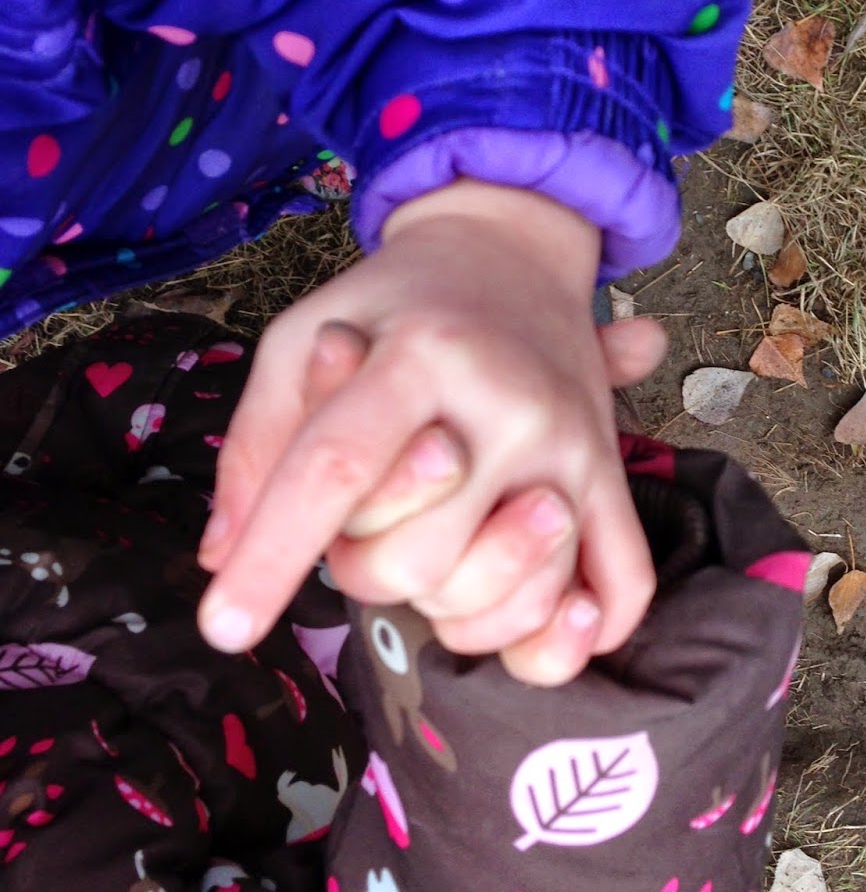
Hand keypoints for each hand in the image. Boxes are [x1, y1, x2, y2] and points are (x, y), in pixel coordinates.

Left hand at [197, 180, 665, 683]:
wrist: (510, 253)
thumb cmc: (392, 308)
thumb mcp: (298, 339)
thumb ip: (257, 445)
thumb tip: (222, 557)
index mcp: (417, 355)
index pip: (338, 468)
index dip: (274, 554)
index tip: (224, 627)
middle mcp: (507, 404)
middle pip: (414, 556)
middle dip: (361, 568)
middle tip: (365, 520)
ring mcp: (572, 448)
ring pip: (505, 595)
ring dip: (447, 606)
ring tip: (433, 547)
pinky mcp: (612, 480)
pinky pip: (618, 589)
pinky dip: (568, 639)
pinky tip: (536, 630)